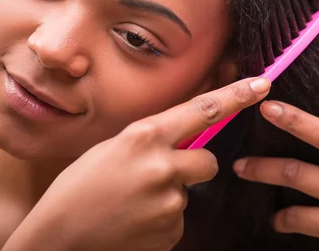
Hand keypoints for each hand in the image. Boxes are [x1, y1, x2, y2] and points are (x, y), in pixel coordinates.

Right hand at [3, 77, 270, 250]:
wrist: (56, 241)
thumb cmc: (75, 191)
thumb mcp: (109, 150)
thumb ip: (150, 141)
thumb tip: (180, 140)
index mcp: (144, 137)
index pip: (201, 110)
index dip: (235, 96)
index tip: (261, 85)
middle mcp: (162, 166)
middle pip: (208, 160)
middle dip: (194, 166)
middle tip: (159, 175)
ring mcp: (169, 202)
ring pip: (188, 192)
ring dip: (169, 196)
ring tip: (131, 204)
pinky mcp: (170, 232)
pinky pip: (178, 220)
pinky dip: (161, 221)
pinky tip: (133, 223)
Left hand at [233, 90, 318, 250]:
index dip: (297, 121)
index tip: (268, 108)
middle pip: (300, 176)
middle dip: (263, 169)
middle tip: (239, 165)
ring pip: (298, 218)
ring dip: (280, 217)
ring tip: (272, 215)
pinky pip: (316, 250)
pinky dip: (303, 246)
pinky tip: (295, 246)